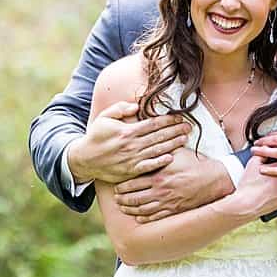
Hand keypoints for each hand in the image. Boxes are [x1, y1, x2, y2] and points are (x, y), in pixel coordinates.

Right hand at [68, 102, 192, 188]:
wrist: (86, 158)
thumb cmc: (96, 136)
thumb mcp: (104, 117)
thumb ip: (120, 109)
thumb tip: (137, 106)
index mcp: (127, 130)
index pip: (152, 124)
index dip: (167, 120)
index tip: (179, 117)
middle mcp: (132, 144)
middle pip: (158, 136)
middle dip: (175, 130)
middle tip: (189, 126)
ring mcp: (133, 158)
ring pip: (157, 150)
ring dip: (172, 144)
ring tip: (185, 138)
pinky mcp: (132, 170)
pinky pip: (149, 166)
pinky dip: (160, 162)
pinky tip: (171, 157)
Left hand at [112, 144, 234, 222]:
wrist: (213, 179)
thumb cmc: (194, 162)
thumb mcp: (175, 151)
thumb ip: (159, 147)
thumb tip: (148, 136)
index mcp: (158, 176)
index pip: (132, 182)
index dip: (122, 186)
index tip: (116, 186)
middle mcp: (160, 191)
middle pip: (134, 198)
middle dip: (123, 199)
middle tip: (116, 198)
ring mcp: (168, 202)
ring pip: (143, 209)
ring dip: (131, 209)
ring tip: (124, 207)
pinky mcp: (175, 210)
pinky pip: (156, 216)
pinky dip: (145, 217)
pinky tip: (139, 216)